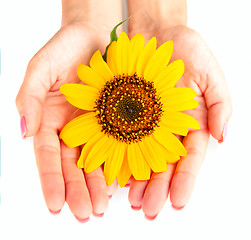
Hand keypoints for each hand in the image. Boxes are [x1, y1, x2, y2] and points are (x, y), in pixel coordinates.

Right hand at [16, 21, 113, 219]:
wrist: (96, 35)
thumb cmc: (65, 47)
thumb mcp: (40, 68)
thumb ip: (30, 98)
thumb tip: (25, 133)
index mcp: (50, 119)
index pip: (48, 157)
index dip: (51, 181)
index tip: (55, 206)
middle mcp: (71, 128)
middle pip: (71, 165)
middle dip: (77, 190)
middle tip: (86, 213)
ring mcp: (93, 126)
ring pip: (93, 161)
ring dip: (96, 184)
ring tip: (102, 206)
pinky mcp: (113, 120)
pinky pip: (115, 145)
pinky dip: (116, 164)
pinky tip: (119, 182)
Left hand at [127, 25, 231, 217]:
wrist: (153, 37)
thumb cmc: (183, 51)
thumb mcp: (209, 72)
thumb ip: (219, 104)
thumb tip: (223, 135)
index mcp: (191, 122)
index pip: (190, 157)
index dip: (185, 180)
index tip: (178, 201)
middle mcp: (169, 129)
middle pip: (165, 164)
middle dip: (158, 188)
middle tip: (149, 210)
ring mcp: (148, 124)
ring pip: (143, 158)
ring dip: (139, 181)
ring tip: (132, 201)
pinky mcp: (127, 116)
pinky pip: (124, 140)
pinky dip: (121, 158)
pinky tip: (117, 176)